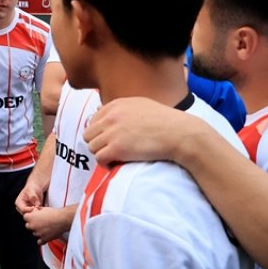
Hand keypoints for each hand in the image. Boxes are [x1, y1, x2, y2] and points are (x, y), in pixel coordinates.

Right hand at [15, 176, 47, 214]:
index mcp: (18, 202)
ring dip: (35, 213)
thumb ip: (33, 197)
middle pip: (26, 214)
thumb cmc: (32, 188)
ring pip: (30, 216)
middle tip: (39, 209)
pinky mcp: (31, 211)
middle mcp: (21, 208)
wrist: (36, 188)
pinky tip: (42, 209)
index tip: (36, 206)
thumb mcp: (32, 191)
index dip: (29, 209)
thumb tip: (37, 205)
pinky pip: (34, 215)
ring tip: (41, 208)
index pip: (23, 209)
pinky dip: (38, 213)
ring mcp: (26, 210)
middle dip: (33, 213)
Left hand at [23, 205, 75, 243]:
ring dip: (38, 231)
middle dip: (33, 224)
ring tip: (46, 228)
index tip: (34, 216)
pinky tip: (46, 235)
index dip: (30, 217)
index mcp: (31, 217)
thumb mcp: (42, 208)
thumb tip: (34, 211)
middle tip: (40, 222)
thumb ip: (36, 211)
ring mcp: (38, 233)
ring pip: (34, 233)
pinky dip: (42, 240)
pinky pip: (39, 242)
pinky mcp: (44, 239)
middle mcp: (32, 226)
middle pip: (28, 226)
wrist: (63, 219)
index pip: (25, 217)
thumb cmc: (54, 213)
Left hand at [84, 97, 204, 164]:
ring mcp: (113, 132)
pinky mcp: (117, 148)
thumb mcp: (140, 104)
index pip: (93, 120)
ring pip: (92, 147)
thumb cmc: (165, 120)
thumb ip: (120, 107)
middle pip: (89, 134)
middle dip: (98, 143)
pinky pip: (99, 158)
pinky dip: (105, 164)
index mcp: (116, 105)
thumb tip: (98, 108)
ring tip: (115, 157)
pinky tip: (115, 164)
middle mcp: (111, 117)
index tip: (109, 140)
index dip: (100, 132)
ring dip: (102, 154)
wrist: (179, 133)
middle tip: (111, 150)